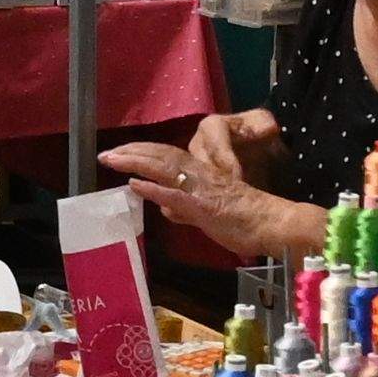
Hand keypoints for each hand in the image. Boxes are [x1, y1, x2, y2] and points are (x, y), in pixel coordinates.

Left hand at [101, 108, 275, 234]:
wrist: (272, 223)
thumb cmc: (245, 219)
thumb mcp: (208, 213)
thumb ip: (185, 210)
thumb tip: (165, 210)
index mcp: (200, 174)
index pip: (166, 156)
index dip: (141, 153)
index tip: (118, 153)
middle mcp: (198, 174)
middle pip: (161, 155)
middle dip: (131, 152)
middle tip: (105, 154)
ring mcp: (200, 189)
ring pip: (165, 168)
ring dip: (136, 162)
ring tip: (113, 160)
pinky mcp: (204, 206)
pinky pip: (176, 195)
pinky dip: (154, 189)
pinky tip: (135, 185)